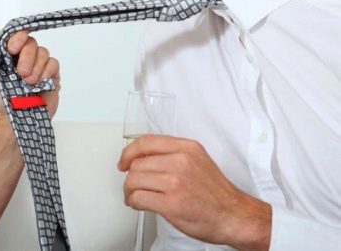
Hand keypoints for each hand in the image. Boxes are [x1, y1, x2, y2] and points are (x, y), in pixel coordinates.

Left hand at [0, 31, 59, 120]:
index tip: (12, 49)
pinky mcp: (51, 74)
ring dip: (35, 67)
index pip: (15, 34)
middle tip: (20, 74)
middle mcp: (24, 56)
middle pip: (30, 41)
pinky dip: (46, 72)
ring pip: (42, 51)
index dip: (16, 37)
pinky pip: (53, 63)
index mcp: (9, 53)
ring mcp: (38, 65)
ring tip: (28, 83)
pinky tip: (39, 83)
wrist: (14, 119)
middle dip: (26, 57)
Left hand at [118, 135, 270, 250]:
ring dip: (129, 191)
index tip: (124, 161)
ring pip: (134, 180)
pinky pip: (138, 198)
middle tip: (132, 185)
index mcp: (187, 148)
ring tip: (134, 196)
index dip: (129, 152)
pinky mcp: (171, 203)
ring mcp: (176, 182)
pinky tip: (138, 204)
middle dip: (130, 176)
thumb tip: (143, 156)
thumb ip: (173, 154)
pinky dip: (133, 202)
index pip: (146, 142)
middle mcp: (181, 162)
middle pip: (137, 163)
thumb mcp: (198, 161)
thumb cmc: (216, 194)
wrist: (235, 217)